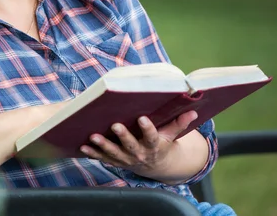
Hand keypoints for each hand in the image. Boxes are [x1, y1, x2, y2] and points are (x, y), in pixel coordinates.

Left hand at [80, 110, 197, 178]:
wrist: (156, 166)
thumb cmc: (162, 143)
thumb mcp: (172, 135)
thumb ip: (179, 124)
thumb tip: (194, 111)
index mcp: (154, 145)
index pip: (152, 137)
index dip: (148, 128)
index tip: (143, 118)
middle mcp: (140, 154)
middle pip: (131, 146)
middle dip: (123, 136)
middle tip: (115, 125)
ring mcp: (127, 159)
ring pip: (114, 153)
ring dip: (103, 145)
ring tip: (93, 136)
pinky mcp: (117, 161)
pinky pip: (104, 158)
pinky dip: (93, 153)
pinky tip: (83, 146)